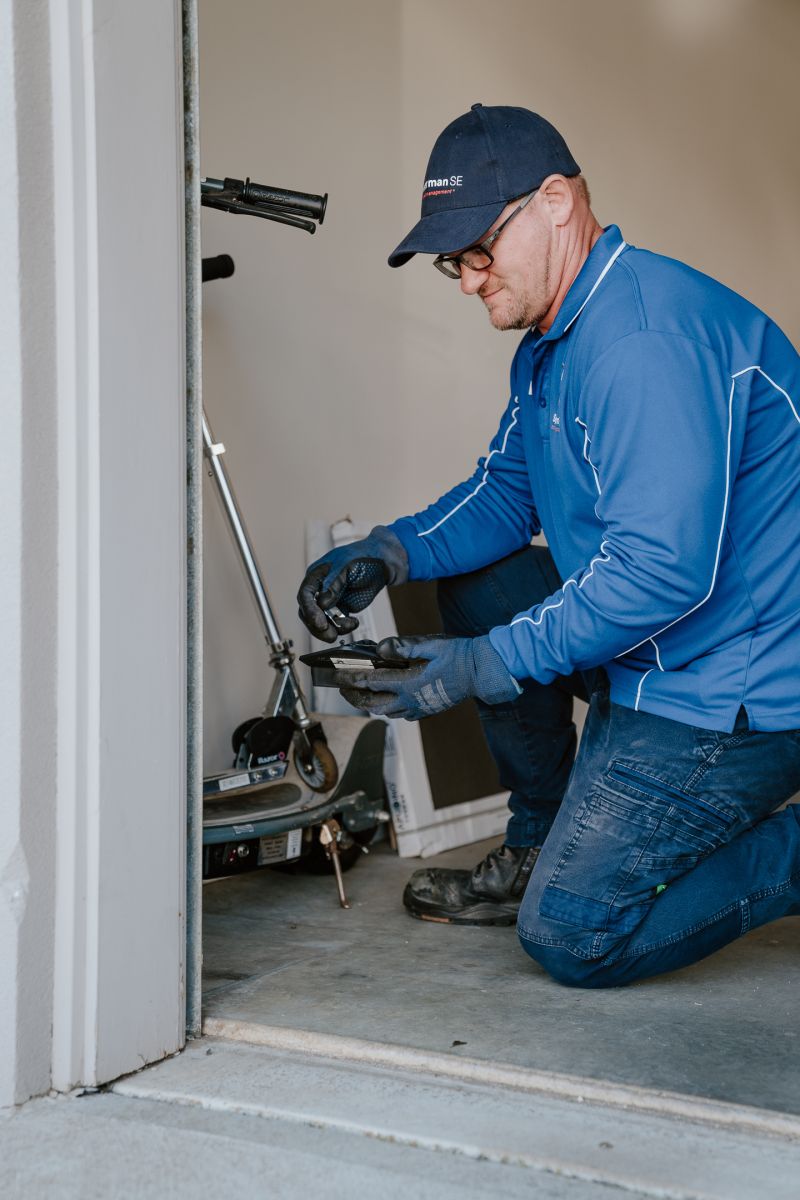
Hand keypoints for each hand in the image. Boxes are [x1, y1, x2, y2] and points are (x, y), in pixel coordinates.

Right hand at [297, 526, 408, 642]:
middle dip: (318, 626)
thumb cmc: (363, 557)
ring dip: (331, 629)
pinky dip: (343, 627)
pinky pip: (336, 623)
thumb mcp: (347, 566)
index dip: (310, 611)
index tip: (320, 623)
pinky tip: (354, 622)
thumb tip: (322, 603)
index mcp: (316, 575)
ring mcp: (330, 600)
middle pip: (309, 612)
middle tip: (330, 634)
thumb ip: (334, 584)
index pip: (305, 595)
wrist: (382, 563)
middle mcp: (320, 589)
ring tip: (348, 626)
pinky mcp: (341, 608)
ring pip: (321, 621)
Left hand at [334, 634, 520, 719]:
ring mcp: (418, 708)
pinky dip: (387, 709)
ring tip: (358, 695)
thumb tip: (381, 648)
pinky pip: (400, 714)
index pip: (372, 682)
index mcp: (409, 683)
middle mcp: (410, 700)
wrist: (482, 673)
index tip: (339, 676)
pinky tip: (386, 702)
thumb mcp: (431, 645)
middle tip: (342, 689)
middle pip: (373, 703)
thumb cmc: (459, 656)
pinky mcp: (426, 710)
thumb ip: (404, 646)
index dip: (352, 679)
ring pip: (385, 712)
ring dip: (369, 704)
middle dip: (354, 697)